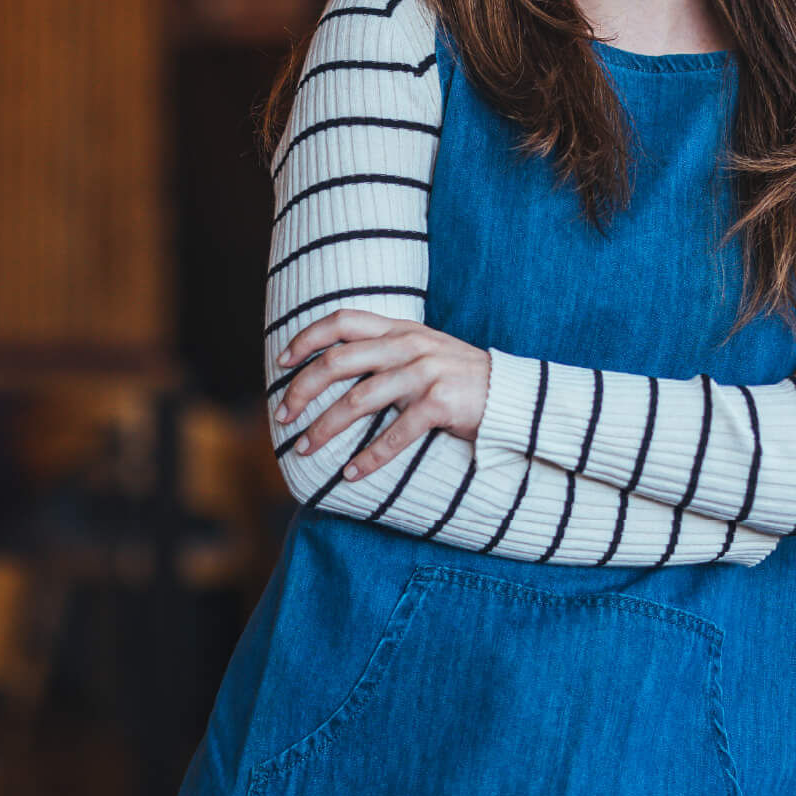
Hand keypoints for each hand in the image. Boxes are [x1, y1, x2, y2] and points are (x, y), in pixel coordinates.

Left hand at [274, 310, 491, 479]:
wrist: (514, 395)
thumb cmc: (460, 378)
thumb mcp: (423, 351)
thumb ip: (386, 351)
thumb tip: (336, 366)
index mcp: (400, 329)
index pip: (342, 321)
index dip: (306, 338)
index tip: (281, 362)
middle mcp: (408, 345)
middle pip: (338, 362)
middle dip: (302, 391)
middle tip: (283, 417)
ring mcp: (424, 373)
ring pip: (358, 400)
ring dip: (325, 429)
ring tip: (305, 450)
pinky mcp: (441, 404)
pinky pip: (395, 434)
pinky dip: (370, 458)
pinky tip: (351, 474)